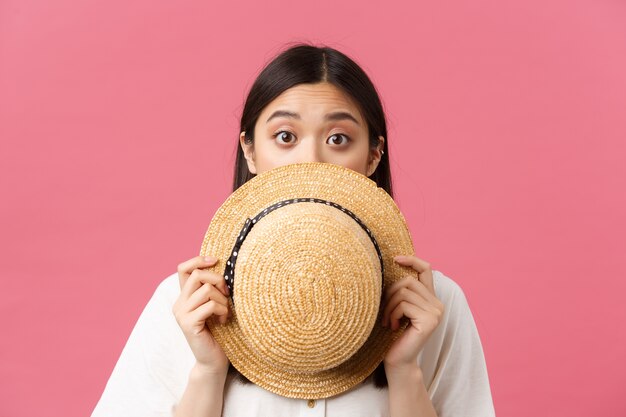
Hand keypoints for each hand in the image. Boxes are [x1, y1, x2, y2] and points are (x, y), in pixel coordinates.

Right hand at [172, 255, 230, 374]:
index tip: (216, 261)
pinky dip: (222, 311)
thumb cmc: (218, 332)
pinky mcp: (188, 324)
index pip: (183, 268)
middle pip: (198, 275)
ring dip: (223, 300)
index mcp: (184, 297)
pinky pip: (210, 305)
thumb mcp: (214, 305)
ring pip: (207, 290)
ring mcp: (181, 314)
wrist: (213, 360)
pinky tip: (224, 321)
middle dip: (218, 280)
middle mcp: (179, 303)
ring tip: (225, 312)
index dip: (199, 260)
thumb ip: (211, 289)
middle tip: (227, 295)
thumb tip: (221, 265)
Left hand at [382, 255, 444, 371]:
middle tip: (385, 311)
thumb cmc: (395, 334)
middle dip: (390, 293)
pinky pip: (404, 305)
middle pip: (408, 281)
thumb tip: (393, 264)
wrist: (398, 360)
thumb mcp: (399, 307)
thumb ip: (403, 291)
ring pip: (404, 292)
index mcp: (431, 298)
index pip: (426, 269)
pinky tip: (393, 326)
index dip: (412, 260)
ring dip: (389, 306)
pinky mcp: (429, 320)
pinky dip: (393, 314)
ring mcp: (435, 312)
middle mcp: (437, 304)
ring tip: (388, 320)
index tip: (395, 258)